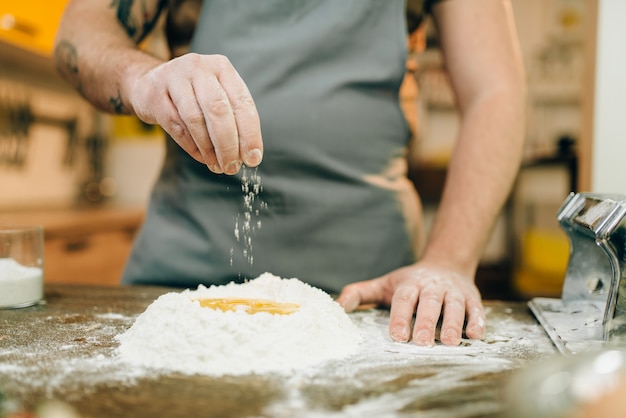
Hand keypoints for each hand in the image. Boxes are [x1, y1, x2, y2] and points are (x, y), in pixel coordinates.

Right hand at [128, 53, 262, 174]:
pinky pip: (176, 126)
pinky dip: (192, 147)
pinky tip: (202, 158)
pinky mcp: (154, 95)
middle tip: (232, 167)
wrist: (151, 82)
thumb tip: (248, 155)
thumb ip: (234, 120)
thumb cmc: (194, 95)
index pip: (242, 103)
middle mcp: (199, 68)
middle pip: (218, 110)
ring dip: (209, 148)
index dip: (250, 134)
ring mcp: (174, 78)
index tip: (253, 158)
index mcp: (222, 68)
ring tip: (217, 165)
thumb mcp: (217, 96)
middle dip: (229, 144)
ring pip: (195, 119)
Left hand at [337, 262, 484, 345]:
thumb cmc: (410, 282)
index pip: (403, 300)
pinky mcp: (471, 298)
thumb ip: (360, 293)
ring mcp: (453, 292)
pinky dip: (476, 321)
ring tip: (449, 341)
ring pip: (453, 306)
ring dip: (452, 323)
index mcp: (409, 284)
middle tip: (423, 342)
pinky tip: (474, 335)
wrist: (447, 263)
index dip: (400, 317)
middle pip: (429, 303)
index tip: (398, 335)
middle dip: (426, 322)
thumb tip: (337, 306)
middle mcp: (431, 287)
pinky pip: (475, 309)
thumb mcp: (384, 284)